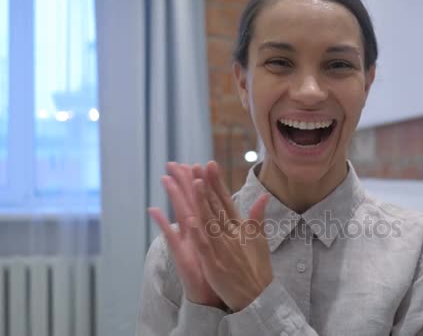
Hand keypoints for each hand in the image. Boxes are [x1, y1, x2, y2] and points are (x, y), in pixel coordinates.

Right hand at [148, 162, 223, 308]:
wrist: (211, 296)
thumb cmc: (219, 272)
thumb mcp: (227, 247)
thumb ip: (229, 227)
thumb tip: (230, 213)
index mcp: (208, 229)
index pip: (205, 201)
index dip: (201, 183)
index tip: (197, 163)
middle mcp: (195, 233)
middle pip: (189, 203)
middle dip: (182, 183)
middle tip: (174, 162)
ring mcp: (186, 243)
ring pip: (179, 215)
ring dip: (173, 197)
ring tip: (166, 178)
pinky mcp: (181, 255)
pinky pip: (171, 239)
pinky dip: (164, 225)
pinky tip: (154, 211)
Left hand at [190, 161, 272, 311]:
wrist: (259, 297)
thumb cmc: (258, 269)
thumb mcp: (260, 240)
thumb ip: (258, 217)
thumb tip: (264, 196)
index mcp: (240, 228)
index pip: (226, 200)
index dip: (217, 182)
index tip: (210, 165)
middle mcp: (231, 235)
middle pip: (216, 206)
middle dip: (206, 185)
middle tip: (197, 166)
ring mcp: (223, 249)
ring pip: (209, 222)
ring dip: (202, 202)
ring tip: (194, 184)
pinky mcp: (215, 265)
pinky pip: (205, 247)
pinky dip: (199, 233)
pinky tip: (190, 220)